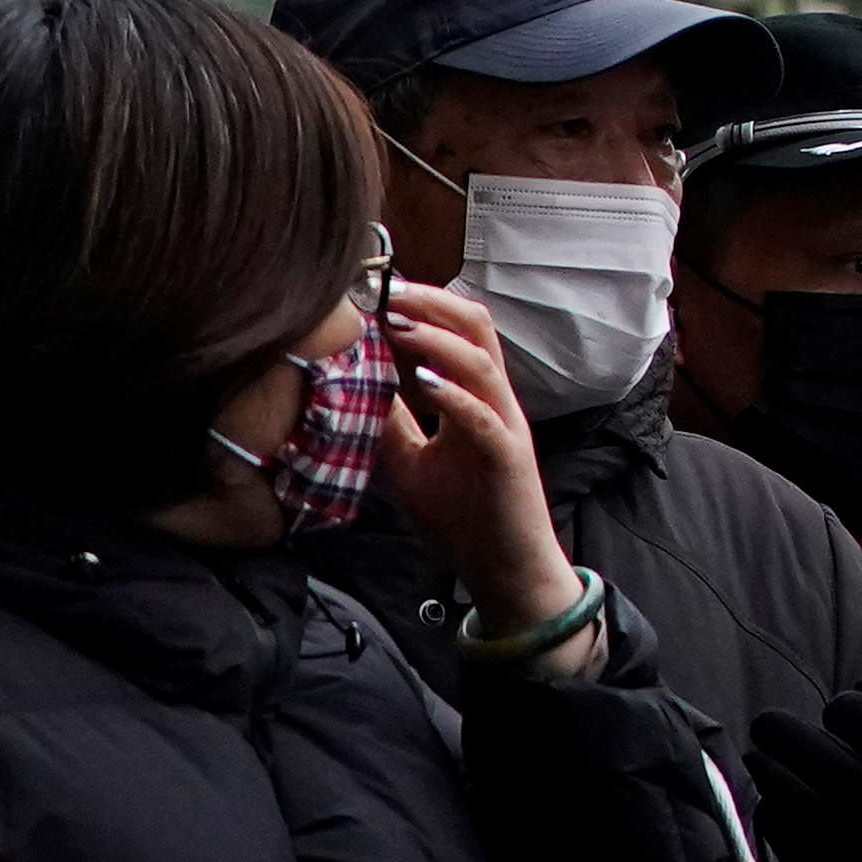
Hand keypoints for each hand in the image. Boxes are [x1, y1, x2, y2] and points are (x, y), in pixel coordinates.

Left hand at [373, 283, 593, 669]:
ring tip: (397, 323)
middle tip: (386, 290)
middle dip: (432, 303)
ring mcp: (505, 428)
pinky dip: (455, 396)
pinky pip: (486, 418)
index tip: (373, 292)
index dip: (419, 307)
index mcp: (473, 400)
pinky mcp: (509, 460)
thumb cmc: (463, 516)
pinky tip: (422, 384)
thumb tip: (352, 387)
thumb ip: (390, 424)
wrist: (503, 571)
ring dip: (438, 339)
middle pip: (476, 329)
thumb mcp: (410, 462)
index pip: (453, 334)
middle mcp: (494, 403)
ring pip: (483, 363)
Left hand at [752, 683, 861, 861]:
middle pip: (809, 749)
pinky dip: (772, 807)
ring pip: (783, 786)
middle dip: (783, 730)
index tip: (842, 714)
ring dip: (768, 766)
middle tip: (773, 727)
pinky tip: (781, 803)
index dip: (846, 709)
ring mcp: (861, 854)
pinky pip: (777, 825)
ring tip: (766, 760)